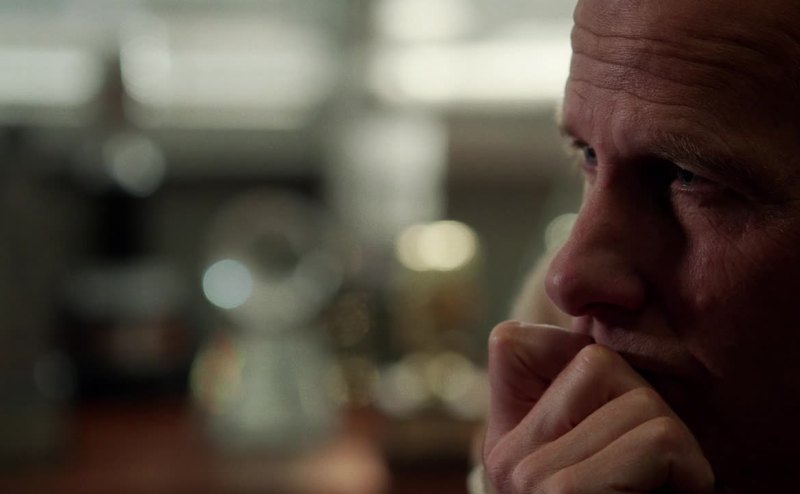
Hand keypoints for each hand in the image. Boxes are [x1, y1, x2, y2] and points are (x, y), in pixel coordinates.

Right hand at [483, 321, 714, 492]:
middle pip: (597, 361)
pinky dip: (690, 472)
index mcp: (507, 439)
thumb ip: (587, 394)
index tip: (622, 427)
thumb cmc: (636, 492)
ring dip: (676, 446)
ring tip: (663, 485)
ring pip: (638, 400)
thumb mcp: (602, 448)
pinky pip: (658, 440)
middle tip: (653, 468)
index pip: (513, 341)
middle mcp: (505, 456)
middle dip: (648, 408)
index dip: (586, 362)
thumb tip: (606, 297)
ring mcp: (527, 475)